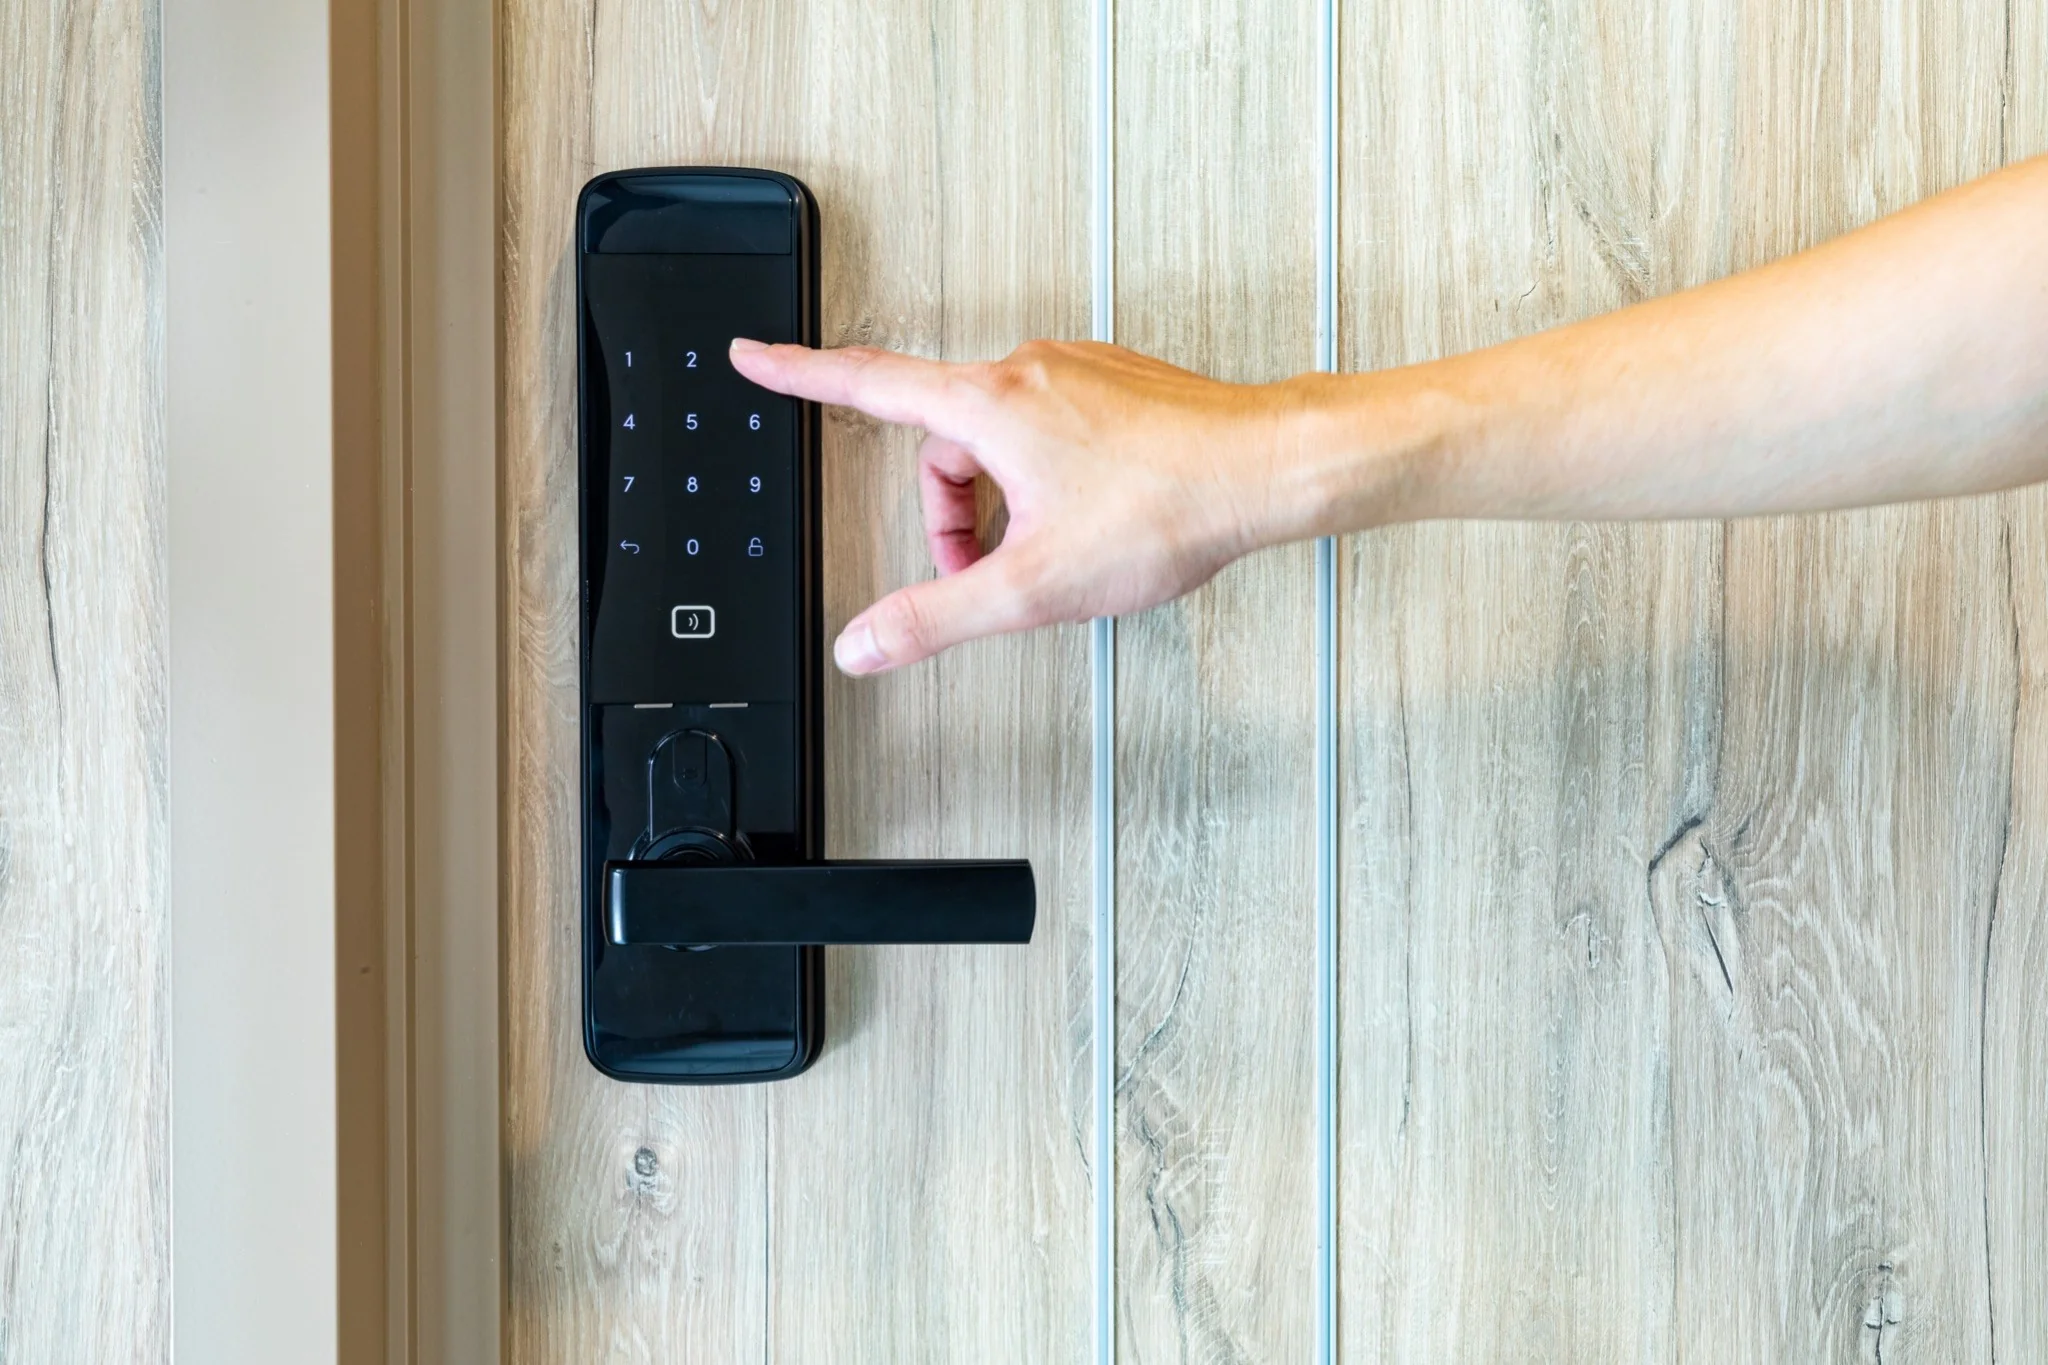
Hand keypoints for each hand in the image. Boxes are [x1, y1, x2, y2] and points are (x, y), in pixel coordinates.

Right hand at [730, 338, 1314, 673]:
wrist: (1268, 470)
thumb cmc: (1170, 509)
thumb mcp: (1034, 586)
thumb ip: (937, 617)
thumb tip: (866, 643)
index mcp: (989, 406)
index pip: (864, 383)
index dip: (797, 374)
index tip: (753, 355)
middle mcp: (1028, 371)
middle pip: (940, 443)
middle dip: (949, 515)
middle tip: (989, 570)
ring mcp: (1075, 372)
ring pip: (995, 440)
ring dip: (1000, 502)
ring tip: (1053, 550)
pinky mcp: (1114, 385)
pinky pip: (1046, 429)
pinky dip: (1044, 480)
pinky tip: (1092, 517)